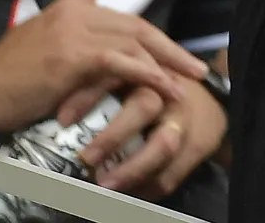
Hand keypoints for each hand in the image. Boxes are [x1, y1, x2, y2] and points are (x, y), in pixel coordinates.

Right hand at [0, 0, 208, 134]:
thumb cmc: (5, 74)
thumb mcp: (39, 34)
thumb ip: (69, 15)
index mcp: (70, 7)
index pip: (124, 19)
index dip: (153, 38)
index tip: (174, 55)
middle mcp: (76, 12)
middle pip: (137, 27)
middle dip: (170, 49)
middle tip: (195, 68)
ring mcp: (74, 33)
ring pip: (134, 42)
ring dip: (165, 64)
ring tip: (185, 84)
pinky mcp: (72, 56)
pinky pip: (120, 62)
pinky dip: (146, 73)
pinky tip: (163, 86)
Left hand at [76, 68, 224, 193]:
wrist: (209, 102)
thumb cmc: (158, 92)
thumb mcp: (132, 82)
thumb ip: (100, 89)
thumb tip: (56, 113)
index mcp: (147, 72)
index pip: (116, 76)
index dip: (89, 96)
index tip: (63, 120)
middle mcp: (168, 93)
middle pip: (143, 108)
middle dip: (113, 136)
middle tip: (86, 159)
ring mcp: (186, 121)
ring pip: (162, 146)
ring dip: (131, 170)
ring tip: (104, 186)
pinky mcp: (198, 146)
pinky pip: (171, 174)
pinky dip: (145, 188)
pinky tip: (128, 192)